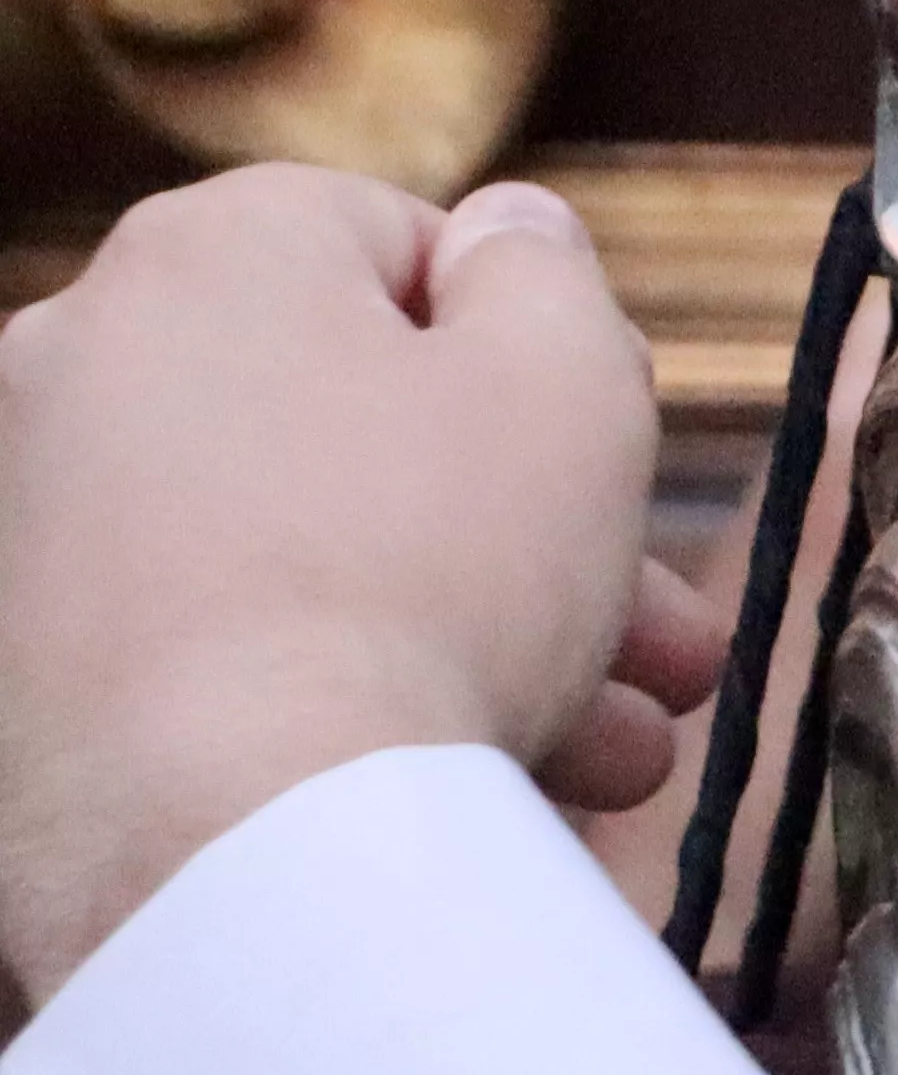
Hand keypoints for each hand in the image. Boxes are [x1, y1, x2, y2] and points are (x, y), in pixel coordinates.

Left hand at [0, 172, 714, 1006]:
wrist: (227, 844)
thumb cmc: (421, 581)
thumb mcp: (566, 383)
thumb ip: (550, 278)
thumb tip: (512, 230)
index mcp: (208, 256)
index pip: (395, 244)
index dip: (530, 349)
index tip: (603, 456)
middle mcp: (82, 367)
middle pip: (358, 430)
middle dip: (534, 541)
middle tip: (656, 644)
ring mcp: (31, 530)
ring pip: (305, 562)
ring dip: (470, 643)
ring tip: (606, 754)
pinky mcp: (17, 677)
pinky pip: (217, 662)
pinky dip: (335, 709)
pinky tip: (462, 794)